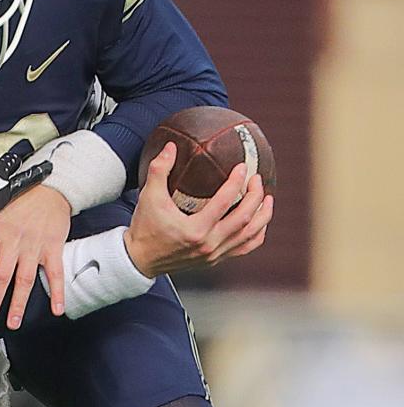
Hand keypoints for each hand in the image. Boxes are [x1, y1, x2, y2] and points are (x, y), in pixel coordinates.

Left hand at [0, 185, 70, 328]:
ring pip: (25, 280)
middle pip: (1, 275)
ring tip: (12, 322)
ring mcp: (35, 246)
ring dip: (18, 304)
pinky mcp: (53, 248)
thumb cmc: (20, 200)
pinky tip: (56, 310)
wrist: (51, 188)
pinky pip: (55, 273)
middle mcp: (14, 240)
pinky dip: (57, 292)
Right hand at [123, 142, 272, 277]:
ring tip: (267, 198)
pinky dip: (257, 234)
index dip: (236, 183)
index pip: (223, 203)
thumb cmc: (144, 228)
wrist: (140, 259)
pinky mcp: (215, 259)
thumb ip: (159, 170)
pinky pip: (245, 248)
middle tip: (256, 179)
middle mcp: (208, 244)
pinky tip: (260, 221)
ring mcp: (214, 254)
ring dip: (262, 215)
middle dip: (255, 196)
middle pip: (244, 219)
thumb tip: (171, 146)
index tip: (243, 167)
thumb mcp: (149, 197)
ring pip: (250, 235)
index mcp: (194, 230)